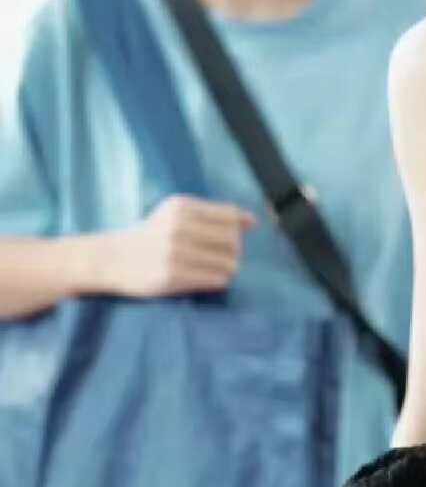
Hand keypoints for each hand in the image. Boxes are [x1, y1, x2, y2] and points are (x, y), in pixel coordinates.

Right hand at [105, 196, 256, 297]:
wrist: (112, 259)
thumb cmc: (151, 236)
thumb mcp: (176, 214)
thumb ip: (213, 214)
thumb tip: (253, 221)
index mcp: (181, 206)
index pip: (230, 216)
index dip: (237, 229)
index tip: (229, 238)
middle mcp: (178, 226)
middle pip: (233, 241)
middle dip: (234, 252)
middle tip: (222, 258)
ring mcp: (175, 252)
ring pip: (228, 263)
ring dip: (228, 269)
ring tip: (214, 269)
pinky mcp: (172, 276)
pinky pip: (215, 279)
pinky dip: (218, 280)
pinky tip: (207, 278)